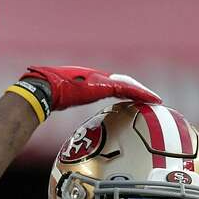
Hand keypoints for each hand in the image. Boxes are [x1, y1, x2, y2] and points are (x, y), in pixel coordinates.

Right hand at [21, 65, 159, 112]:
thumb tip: (61, 121)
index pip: (112, 83)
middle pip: (123, 82)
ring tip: (155, 99)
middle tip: (150, 98)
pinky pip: (127, 90)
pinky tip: (152, 99)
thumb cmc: (47, 97)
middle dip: (137, 90)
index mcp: (88, 81)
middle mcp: (96, 77)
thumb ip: (67, 106)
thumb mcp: (60, 102)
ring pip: (127, 84)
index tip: (134, 97)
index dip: (124, 89)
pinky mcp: (102, 85)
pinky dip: (140, 94)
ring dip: (142, 92)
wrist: (43, 90)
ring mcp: (99, 79)